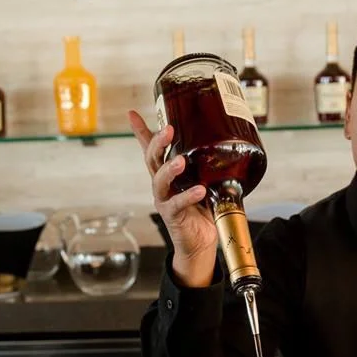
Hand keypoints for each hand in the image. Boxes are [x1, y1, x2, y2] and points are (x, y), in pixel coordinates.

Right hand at [128, 109, 217, 286]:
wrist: (200, 242)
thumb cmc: (202, 210)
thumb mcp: (205, 181)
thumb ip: (208, 166)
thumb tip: (224, 145)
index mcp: (167, 174)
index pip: (151, 149)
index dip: (141, 132)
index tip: (133, 114)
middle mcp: (162, 185)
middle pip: (152, 160)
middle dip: (158, 143)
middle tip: (168, 130)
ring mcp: (165, 200)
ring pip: (160, 181)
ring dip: (169, 169)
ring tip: (181, 161)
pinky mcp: (172, 216)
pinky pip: (176, 204)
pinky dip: (188, 196)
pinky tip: (199, 190)